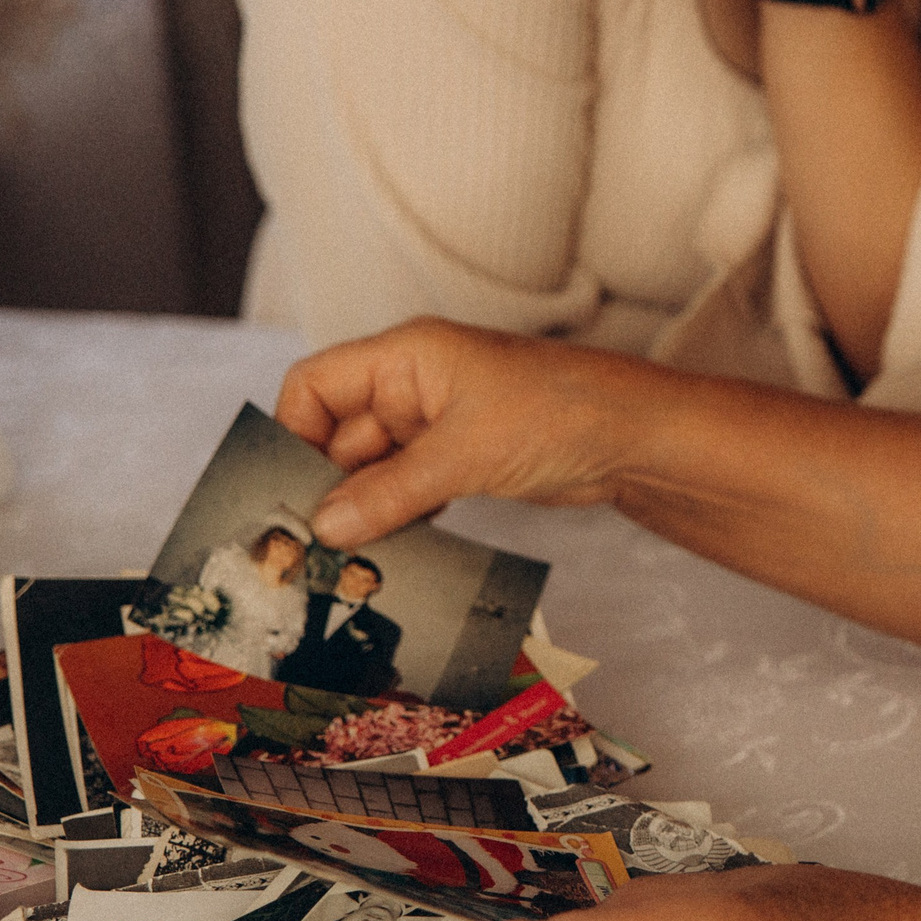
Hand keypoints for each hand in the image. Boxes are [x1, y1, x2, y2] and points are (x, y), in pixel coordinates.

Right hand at [274, 318, 654, 549]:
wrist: (637, 438)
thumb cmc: (561, 412)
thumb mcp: (465, 453)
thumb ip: (389, 491)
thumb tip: (324, 526)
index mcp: (406, 356)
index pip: (315, 386)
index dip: (292, 435)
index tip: (283, 493)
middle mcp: (413, 385)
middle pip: (337, 435)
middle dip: (324, 489)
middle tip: (305, 550)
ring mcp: (437, 424)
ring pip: (370, 471)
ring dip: (360, 513)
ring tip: (343, 563)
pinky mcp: (461, 460)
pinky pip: (405, 490)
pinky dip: (394, 519)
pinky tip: (390, 555)